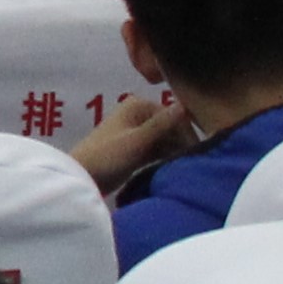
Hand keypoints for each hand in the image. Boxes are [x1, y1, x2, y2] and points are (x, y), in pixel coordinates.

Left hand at [67, 93, 195, 194]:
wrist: (82, 177)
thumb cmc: (108, 156)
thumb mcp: (137, 140)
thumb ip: (161, 124)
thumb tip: (184, 105)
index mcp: (138, 105)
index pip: (175, 116)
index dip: (188, 134)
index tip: (200, 153)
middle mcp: (139, 114)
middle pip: (172, 128)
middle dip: (183, 144)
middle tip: (196, 163)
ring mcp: (137, 132)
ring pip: (167, 140)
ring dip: (177, 152)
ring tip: (189, 167)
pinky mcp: (137, 149)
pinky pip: (159, 150)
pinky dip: (167, 158)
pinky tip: (178, 169)